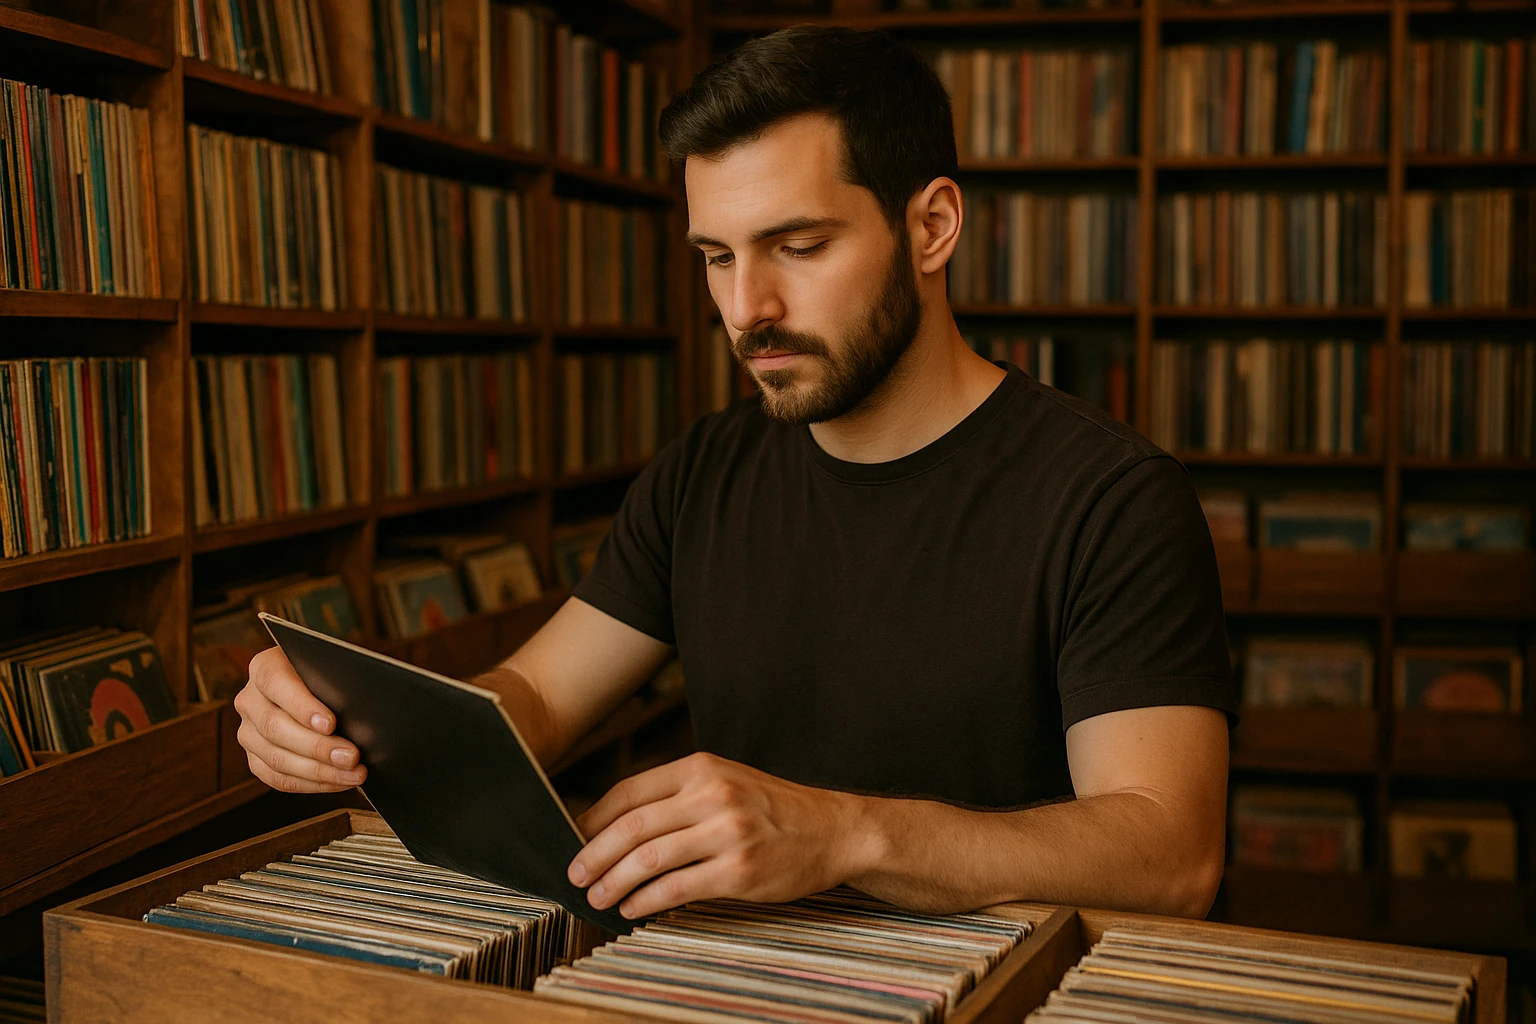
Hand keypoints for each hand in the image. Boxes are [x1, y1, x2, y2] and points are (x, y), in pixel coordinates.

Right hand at [234, 647, 365, 793]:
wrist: (315, 686)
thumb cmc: (328, 673)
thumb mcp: (331, 666)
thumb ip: (336, 680)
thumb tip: (359, 707)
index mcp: (264, 668)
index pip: (276, 684)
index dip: (302, 706)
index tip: (330, 723)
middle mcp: (250, 700)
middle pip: (275, 727)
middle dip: (317, 746)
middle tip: (351, 756)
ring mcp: (249, 732)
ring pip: (277, 758)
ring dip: (319, 771)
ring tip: (352, 774)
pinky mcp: (255, 758)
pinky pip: (278, 778)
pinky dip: (311, 784)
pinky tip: (337, 782)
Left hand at [567, 751, 867, 918]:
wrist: (833, 829)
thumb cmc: (772, 809)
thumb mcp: (725, 782)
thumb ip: (678, 796)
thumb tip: (616, 825)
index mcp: (701, 768)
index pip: (629, 792)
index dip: (592, 820)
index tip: (573, 840)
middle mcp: (712, 795)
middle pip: (631, 827)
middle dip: (593, 856)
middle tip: (575, 875)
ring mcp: (726, 833)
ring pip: (648, 859)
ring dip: (613, 882)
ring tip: (598, 897)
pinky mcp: (739, 871)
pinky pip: (676, 888)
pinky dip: (645, 901)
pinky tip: (633, 908)